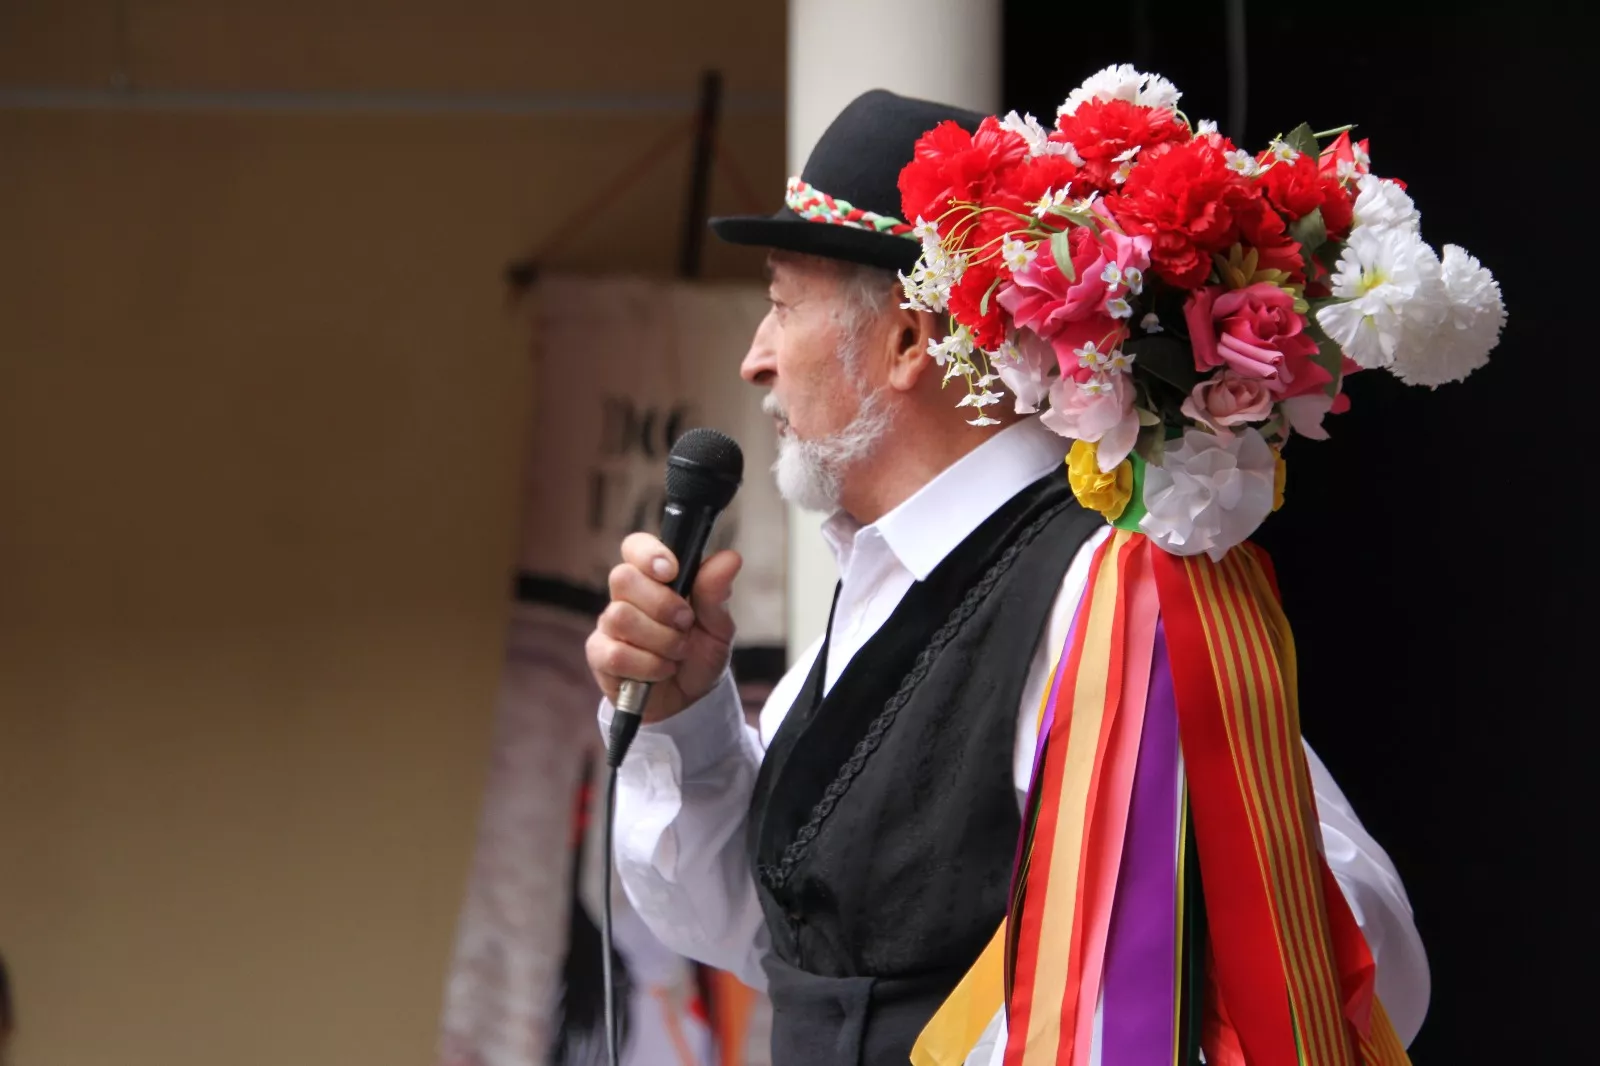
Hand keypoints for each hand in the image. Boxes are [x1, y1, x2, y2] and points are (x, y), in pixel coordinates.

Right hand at [585, 532, 741, 721]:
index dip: (648, 553)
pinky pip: (615, 654)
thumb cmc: (700, 655)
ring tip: (678, 653)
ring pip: (621, 617)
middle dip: (662, 605)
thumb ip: (716, 593)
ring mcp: (610, 626)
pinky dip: (648, 665)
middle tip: (686, 624)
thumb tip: (730, 558)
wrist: (690, 701)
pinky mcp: (600, 656)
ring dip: (660, 640)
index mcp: (655, 579)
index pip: (635, 546)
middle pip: (623, 578)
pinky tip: (662, 671)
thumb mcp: (718, 627)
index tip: (671, 571)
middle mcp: (627, 597)